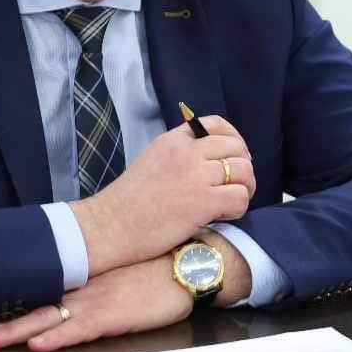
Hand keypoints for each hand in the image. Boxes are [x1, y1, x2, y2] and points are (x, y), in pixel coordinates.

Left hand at [0, 253, 193, 351]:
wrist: (187, 264)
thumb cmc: (152, 272)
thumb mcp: (113, 277)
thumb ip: (87, 289)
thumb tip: (62, 302)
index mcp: (77, 283)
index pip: (30, 298)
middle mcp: (78, 291)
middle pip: (27, 310)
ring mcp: (94, 303)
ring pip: (44, 320)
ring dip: (10, 332)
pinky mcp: (114, 316)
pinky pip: (80, 328)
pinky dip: (57, 336)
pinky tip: (38, 343)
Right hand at [70, 115, 256, 274]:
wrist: (107, 227)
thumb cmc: (126, 204)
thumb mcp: (152, 162)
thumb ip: (179, 156)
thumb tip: (209, 162)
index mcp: (173, 141)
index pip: (217, 124)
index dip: (235, 139)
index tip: (234, 157)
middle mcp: (186, 153)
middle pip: (236, 148)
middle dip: (243, 167)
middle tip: (237, 186)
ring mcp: (195, 176)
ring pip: (243, 171)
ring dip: (244, 188)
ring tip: (231, 203)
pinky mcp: (202, 202)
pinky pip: (239, 197)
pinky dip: (238, 208)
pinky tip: (224, 216)